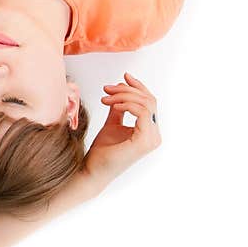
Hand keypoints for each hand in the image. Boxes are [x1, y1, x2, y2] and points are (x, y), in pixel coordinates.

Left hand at [80, 72, 160, 196]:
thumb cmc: (102, 151)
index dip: (138, 87)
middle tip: (106, 89)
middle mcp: (155, 135)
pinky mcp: (144, 142)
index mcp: (149, 131)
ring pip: (145, 104)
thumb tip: (121, 90)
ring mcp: (152, 139)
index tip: (123, 76)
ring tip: (105, 98)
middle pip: (149, 100)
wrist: (92, 170)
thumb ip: (119, 109)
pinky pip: (141, 112)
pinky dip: (126, 104)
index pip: (150, 103)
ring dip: (123, 96)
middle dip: (127, 90)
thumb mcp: (112, 123)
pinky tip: (112, 105)